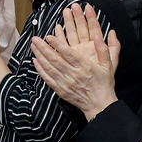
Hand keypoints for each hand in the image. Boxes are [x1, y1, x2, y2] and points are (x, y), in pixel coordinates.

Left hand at [31, 2, 119, 116]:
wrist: (99, 104)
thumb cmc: (103, 84)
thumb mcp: (108, 65)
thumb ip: (103, 50)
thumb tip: (98, 36)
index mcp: (84, 67)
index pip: (68, 54)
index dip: (57, 44)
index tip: (49, 37)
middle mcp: (73, 74)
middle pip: (55, 59)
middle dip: (43, 48)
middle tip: (35, 39)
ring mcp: (65, 83)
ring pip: (49, 68)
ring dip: (39, 56)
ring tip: (33, 47)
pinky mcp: (60, 90)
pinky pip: (48, 79)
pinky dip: (40, 70)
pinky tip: (35, 62)